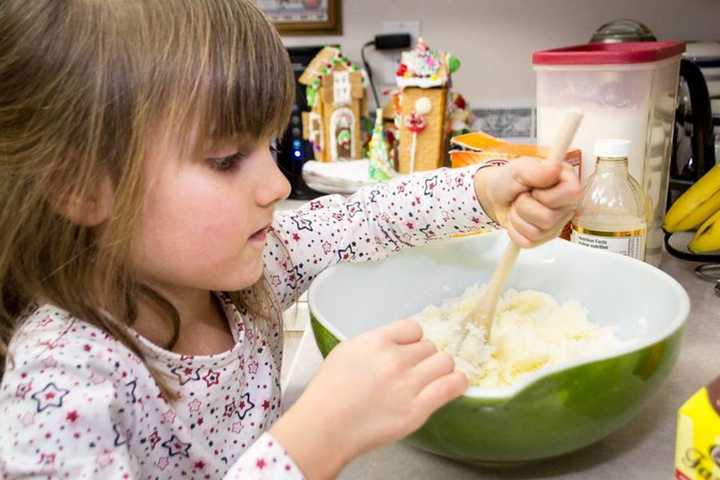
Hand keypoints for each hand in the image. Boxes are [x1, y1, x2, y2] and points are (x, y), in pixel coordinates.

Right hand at [270, 319, 466, 478]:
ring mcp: (408, 384)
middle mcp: (394, 359)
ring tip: (434, 378)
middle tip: (415, 370)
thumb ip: (374, 343)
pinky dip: (458, 383)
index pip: (413, 328)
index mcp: (376, 341)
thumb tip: (396, 342)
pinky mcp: (417, 409)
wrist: (324, 427)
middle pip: (430, 346)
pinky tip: (455, 384)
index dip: (413, 340)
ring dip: (441, 369)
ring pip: (445, 362)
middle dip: (424, 357)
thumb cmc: (328, 394)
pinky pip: (452, 386)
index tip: (411, 349)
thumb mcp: (346, 352)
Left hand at [474, 158, 581, 247]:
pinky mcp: (542, 239)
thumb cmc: (510, 179)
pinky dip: (514, 230)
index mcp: (567, 183)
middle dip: (525, 206)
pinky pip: (527, 242)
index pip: (572, 194)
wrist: (494, 195)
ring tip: (517, 206)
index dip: (547, 195)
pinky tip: (516, 218)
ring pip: (536, 232)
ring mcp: (556, 225)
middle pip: (549, 218)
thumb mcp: (520, 168)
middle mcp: (567, 206)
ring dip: (518, 217)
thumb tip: (556, 168)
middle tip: (522, 197)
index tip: (534, 188)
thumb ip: (537, 170)